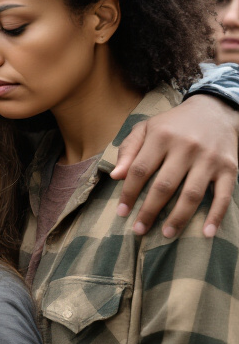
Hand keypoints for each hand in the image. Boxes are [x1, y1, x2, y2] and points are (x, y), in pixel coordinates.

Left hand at [110, 94, 238, 237]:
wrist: (215, 110)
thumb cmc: (173, 124)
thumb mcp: (146, 128)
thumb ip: (128, 150)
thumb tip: (116, 176)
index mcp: (161, 137)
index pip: (140, 170)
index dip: (128, 193)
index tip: (121, 213)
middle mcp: (186, 147)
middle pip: (164, 186)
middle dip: (149, 211)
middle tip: (139, 230)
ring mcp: (209, 159)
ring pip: (192, 194)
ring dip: (178, 217)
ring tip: (166, 233)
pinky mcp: (230, 168)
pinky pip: (223, 196)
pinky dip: (216, 216)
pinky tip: (207, 232)